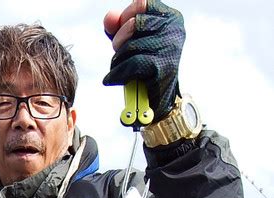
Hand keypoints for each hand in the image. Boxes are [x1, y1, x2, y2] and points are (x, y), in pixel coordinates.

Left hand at [103, 0, 184, 121]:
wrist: (160, 101)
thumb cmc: (146, 67)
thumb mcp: (132, 41)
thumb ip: (118, 26)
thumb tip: (109, 18)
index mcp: (170, 17)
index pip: (141, 4)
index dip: (125, 17)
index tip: (120, 32)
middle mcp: (174, 30)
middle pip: (133, 24)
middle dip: (118, 41)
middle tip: (118, 53)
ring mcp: (169, 49)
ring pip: (130, 46)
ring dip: (117, 60)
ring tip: (118, 68)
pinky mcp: (162, 68)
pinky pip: (131, 65)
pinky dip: (117, 73)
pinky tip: (112, 78)